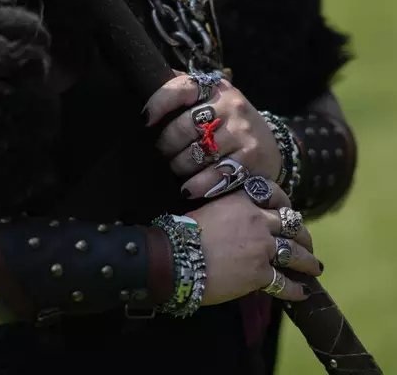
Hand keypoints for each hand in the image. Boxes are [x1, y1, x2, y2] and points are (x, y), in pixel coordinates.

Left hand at [145, 73, 281, 198]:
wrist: (270, 149)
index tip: (145, 120)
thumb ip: (183, 93)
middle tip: (163, 154)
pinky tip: (188, 189)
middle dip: (165, 146)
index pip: (182, 88)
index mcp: (216, 89)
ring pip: (194, 155)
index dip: (159, 103)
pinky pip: (212, 175)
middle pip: (182, 128)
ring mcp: (242, 131)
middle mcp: (231, 105)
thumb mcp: (211, 102)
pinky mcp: (250, 157)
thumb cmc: (227, 125)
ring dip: (179, 167)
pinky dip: (195, 185)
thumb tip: (148, 82)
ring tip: (178, 169)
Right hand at [187, 182, 320, 304]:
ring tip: (314, 269)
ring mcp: (262, 247)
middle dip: (303, 235)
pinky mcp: (260, 273)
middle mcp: (257, 220)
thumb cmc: (181, 234)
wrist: (174, 258)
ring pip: (295, 253)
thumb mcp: (207, 210)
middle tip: (307, 244)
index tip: (289, 210)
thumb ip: (228, 212)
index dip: (285, 202)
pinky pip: (284, 282)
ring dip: (307, 262)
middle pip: (291, 224)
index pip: (273, 195)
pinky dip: (295, 289)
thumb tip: (236, 223)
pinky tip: (301, 293)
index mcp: (242, 200)